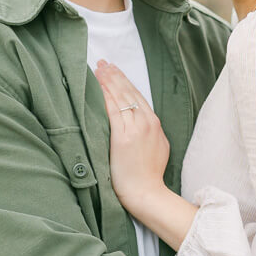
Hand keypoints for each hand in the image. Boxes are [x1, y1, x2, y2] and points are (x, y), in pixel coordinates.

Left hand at [95, 61, 169, 214]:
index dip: (124, 81)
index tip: (114, 70)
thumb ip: (149, 132)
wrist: (146, 192)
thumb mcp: (158, 147)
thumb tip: (140, 124)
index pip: (137, 96)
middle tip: (102, 63)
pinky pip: (112, 110)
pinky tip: (97, 86)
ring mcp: (136, 128)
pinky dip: (105, 96)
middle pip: (129, 92)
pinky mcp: (123, 137)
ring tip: (98, 69)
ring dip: (108, 81)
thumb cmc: (149, 175)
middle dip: (115, 75)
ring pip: (120, 98)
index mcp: (155, 123)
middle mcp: (147, 122)